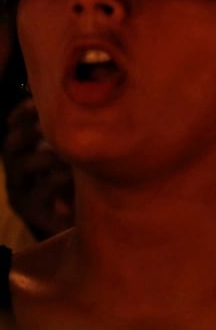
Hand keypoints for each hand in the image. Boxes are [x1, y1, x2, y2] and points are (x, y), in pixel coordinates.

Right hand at [2, 98, 73, 239]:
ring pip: (21, 168)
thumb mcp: (76, 159)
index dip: (21, 113)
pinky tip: (70, 173)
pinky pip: (38, 194)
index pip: (14, 128)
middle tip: (49, 122)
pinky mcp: (33, 213)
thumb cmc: (81, 187)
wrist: (86, 228)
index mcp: (24, 155)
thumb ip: (76, 138)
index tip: (36, 101)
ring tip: (64, 149)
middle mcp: (18, 173)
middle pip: (11, 146)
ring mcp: (22, 194)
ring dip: (43, 155)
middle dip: (28, 130)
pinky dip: (53, 180)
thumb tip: (90, 106)